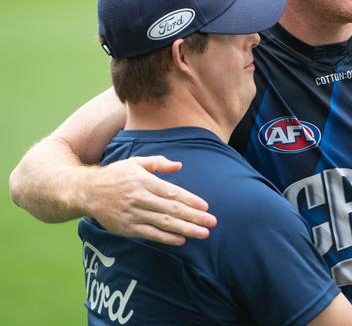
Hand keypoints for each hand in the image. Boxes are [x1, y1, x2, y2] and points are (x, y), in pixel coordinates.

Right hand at [84, 156, 216, 244]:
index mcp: (144, 181)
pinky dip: (166, 238)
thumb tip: (179, 166)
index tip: (206, 206)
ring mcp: (133, 214)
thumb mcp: (135, 162)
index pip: (172, 193)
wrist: (87, 191)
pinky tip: (180, 240)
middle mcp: (140, 198)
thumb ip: (158, 163)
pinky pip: (150, 234)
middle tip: (212, 222)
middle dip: (194, 217)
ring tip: (202, 234)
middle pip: (171, 210)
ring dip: (185, 229)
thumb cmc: (116, 175)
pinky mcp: (126, 228)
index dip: (190, 200)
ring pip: (163, 223)